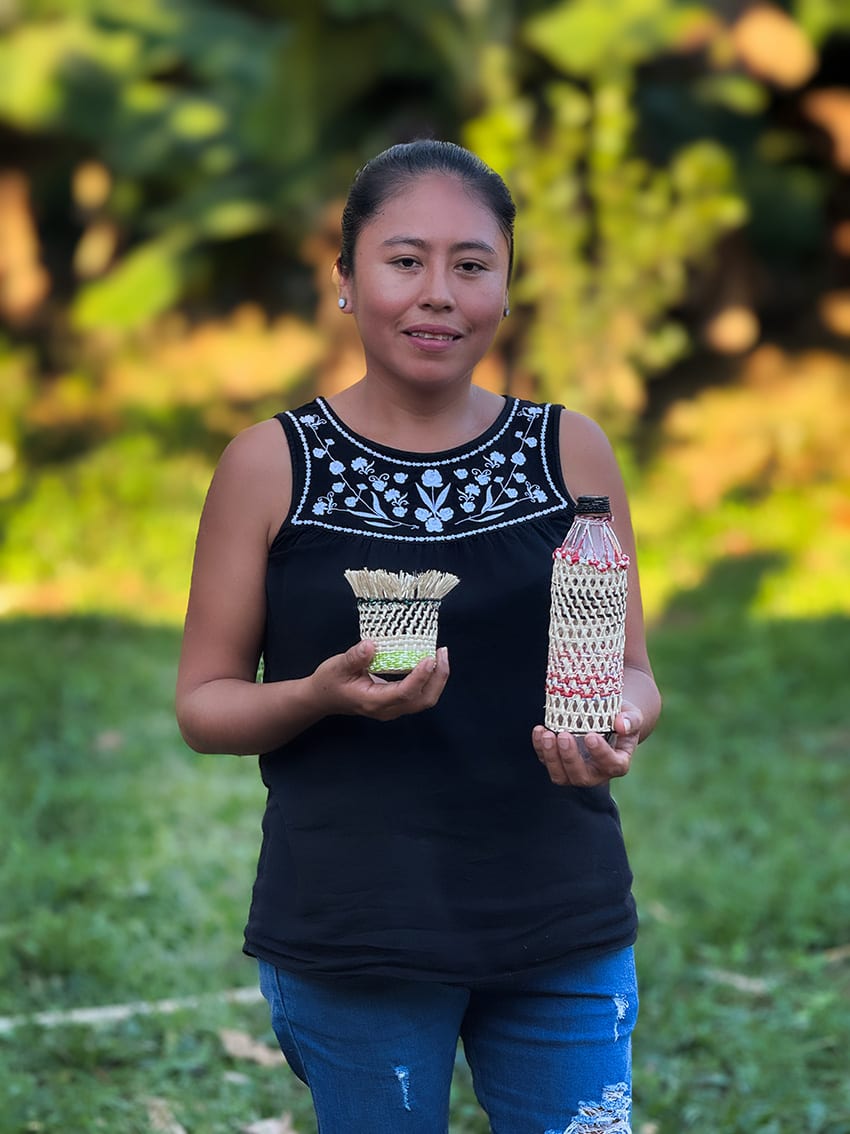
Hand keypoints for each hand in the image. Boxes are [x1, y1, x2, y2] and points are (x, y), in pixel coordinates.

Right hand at [311, 640, 449, 721]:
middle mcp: (387, 709)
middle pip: (423, 700)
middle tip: (442, 652)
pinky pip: (419, 695)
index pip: (404, 692)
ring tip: (441, 655)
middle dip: (438, 678)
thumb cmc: (329, 681)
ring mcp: (393, 708)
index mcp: (373, 701)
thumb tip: (371, 645)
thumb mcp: (337, 666)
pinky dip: (429, 680)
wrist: (323, 698)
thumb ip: (355, 657)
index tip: (430, 658)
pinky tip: (430, 662)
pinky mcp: (395, 702)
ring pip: (424, 700)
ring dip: (436, 679)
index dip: (420, 677)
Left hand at [531, 702, 641, 786]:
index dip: (601, 754)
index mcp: (618, 763)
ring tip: (547, 734)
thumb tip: (621, 725)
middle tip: (564, 736)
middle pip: (582, 776)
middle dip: (570, 758)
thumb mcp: (632, 715)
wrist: (605, 718)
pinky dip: (540, 748)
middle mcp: (597, 773)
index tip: (590, 736)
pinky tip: (539, 730)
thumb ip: (631, 720)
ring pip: (561, 776)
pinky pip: (547, 762)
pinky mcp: (559, 764)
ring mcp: (575, 771)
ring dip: (551, 757)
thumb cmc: (620, 718)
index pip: (612, 765)